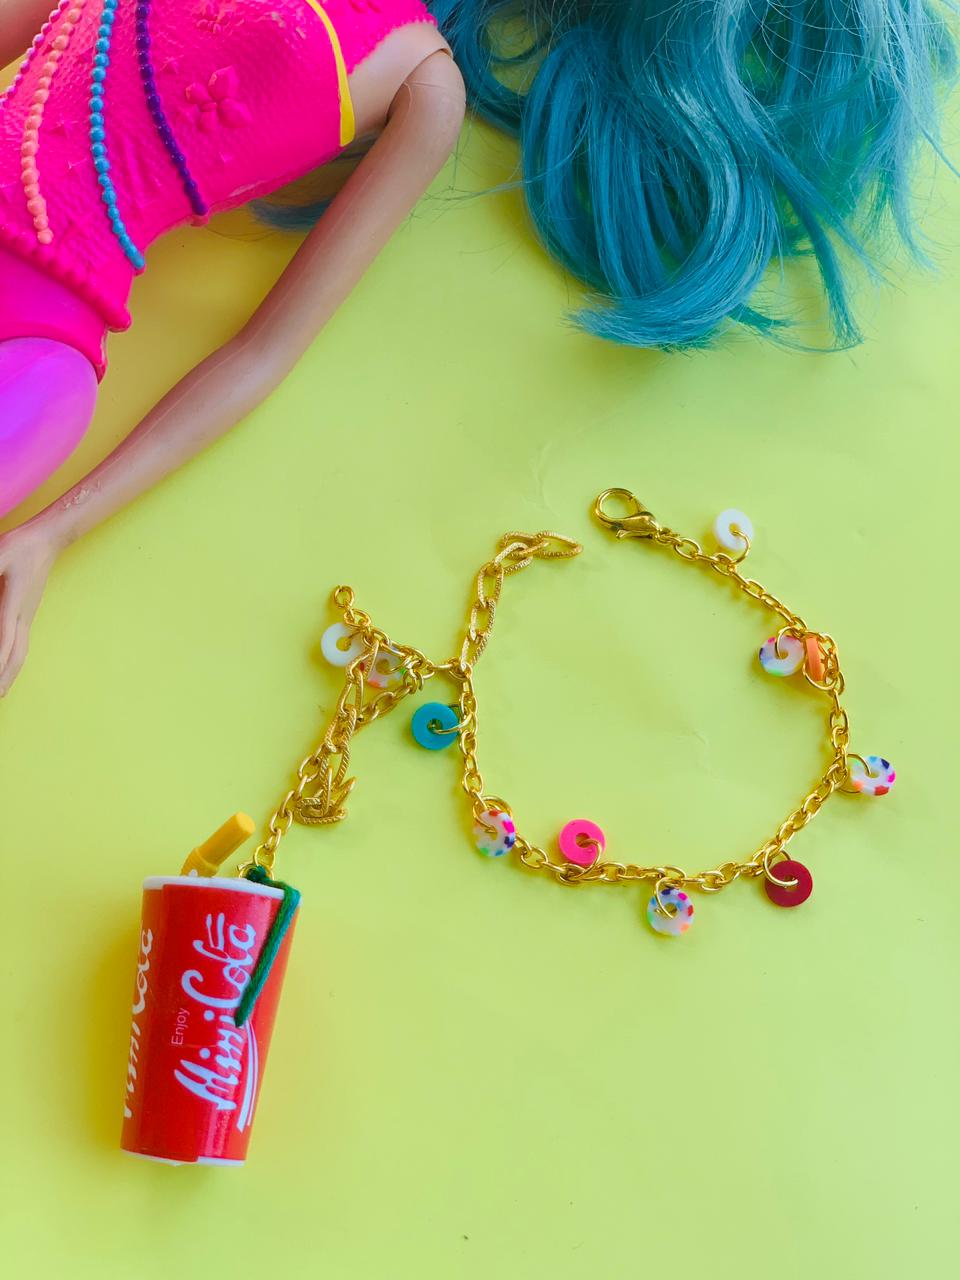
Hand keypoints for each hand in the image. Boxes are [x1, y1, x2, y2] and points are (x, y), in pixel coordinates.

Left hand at [0, 520, 59, 695]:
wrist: (48, 540)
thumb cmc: (20, 545)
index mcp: (13, 603)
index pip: (4, 640)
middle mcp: (22, 616)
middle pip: (15, 656)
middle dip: (3, 680)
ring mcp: (26, 617)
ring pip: (20, 654)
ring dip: (9, 676)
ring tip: (1, 695)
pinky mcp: (26, 615)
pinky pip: (21, 646)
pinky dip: (14, 664)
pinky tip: (8, 669)